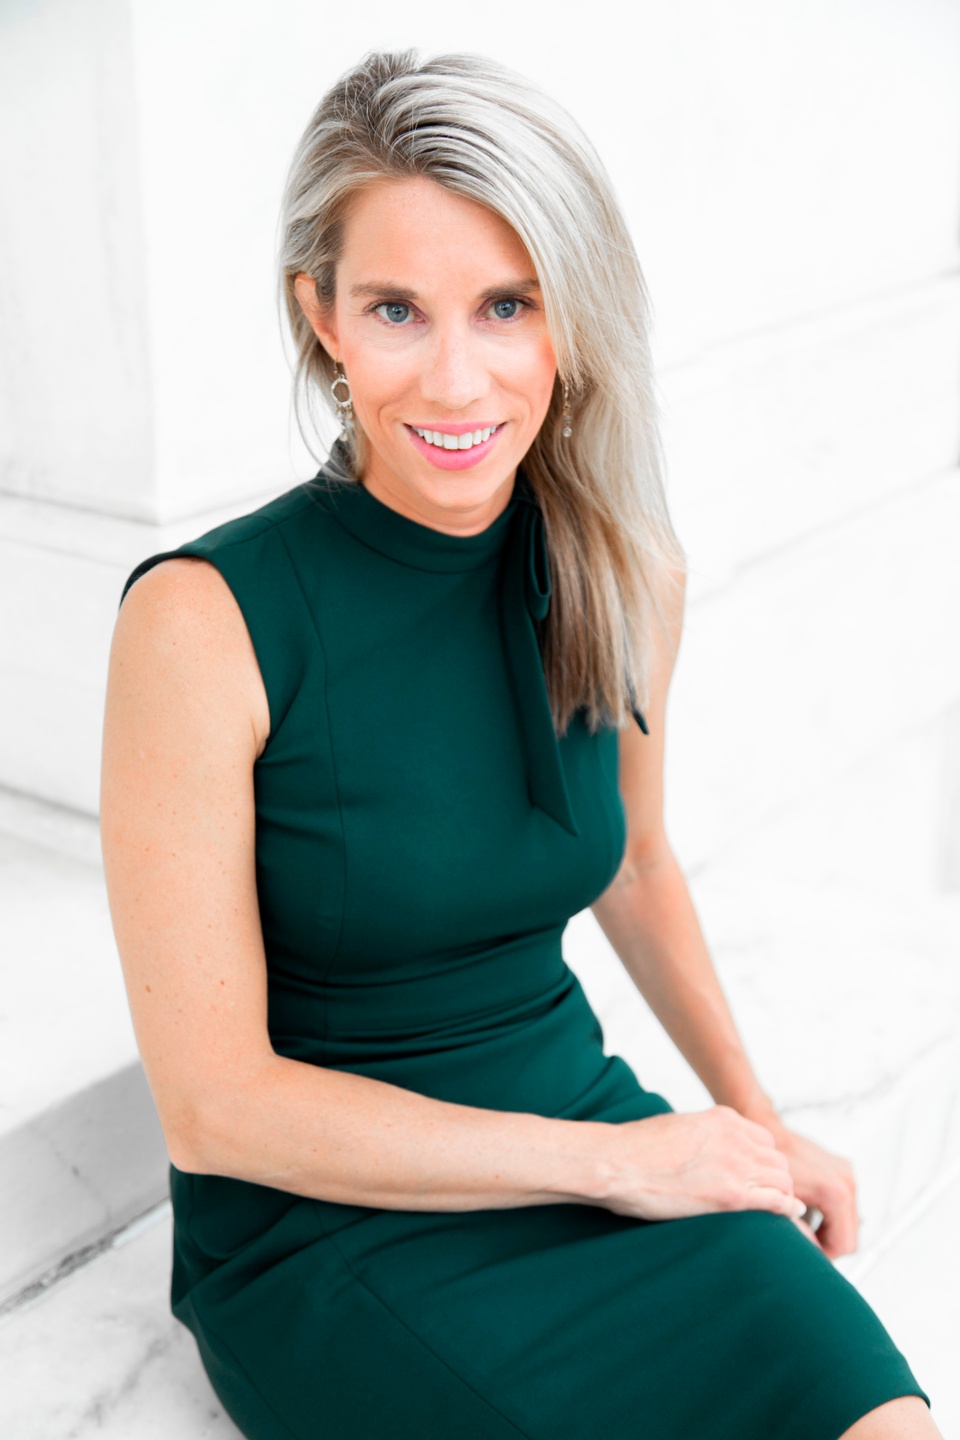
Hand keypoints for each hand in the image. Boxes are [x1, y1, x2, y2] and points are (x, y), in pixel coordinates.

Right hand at [598, 1106, 806, 1223]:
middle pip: (778, 1161)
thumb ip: (702, 1135)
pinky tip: (787, 1219)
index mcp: (723, 1119)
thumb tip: (703, 1149)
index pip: (765, 1141)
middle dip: (775, 1181)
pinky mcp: (731, 1195)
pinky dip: (787, 1210)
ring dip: (781, 1196)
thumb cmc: (635, 1149)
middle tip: (768, 1201)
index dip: (764, 1163)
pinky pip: (777, 1201)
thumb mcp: (677, 1126)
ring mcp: (736, 1164)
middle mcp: (735, 1137)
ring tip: (775, 1214)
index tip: (758, 1179)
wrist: (616, 1161)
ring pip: (783, 1180)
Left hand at [758, 1116, 859, 1259]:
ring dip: (828, 1231)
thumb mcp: (781, 1206)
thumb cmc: (767, 1167)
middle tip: (804, 1246)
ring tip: (803, 1228)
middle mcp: (847, 1182)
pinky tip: (807, 1212)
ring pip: (848, 1222)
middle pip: (850, 1236)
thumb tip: (806, 1260)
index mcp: (836, 1193)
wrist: (765, 1129)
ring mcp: (847, 1174)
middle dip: (828, 1245)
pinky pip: (843, 1205)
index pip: (844, 1244)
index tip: (804, 1256)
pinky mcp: (842, 1169)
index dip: (824, 1256)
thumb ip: (797, 1233)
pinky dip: (829, 1215)